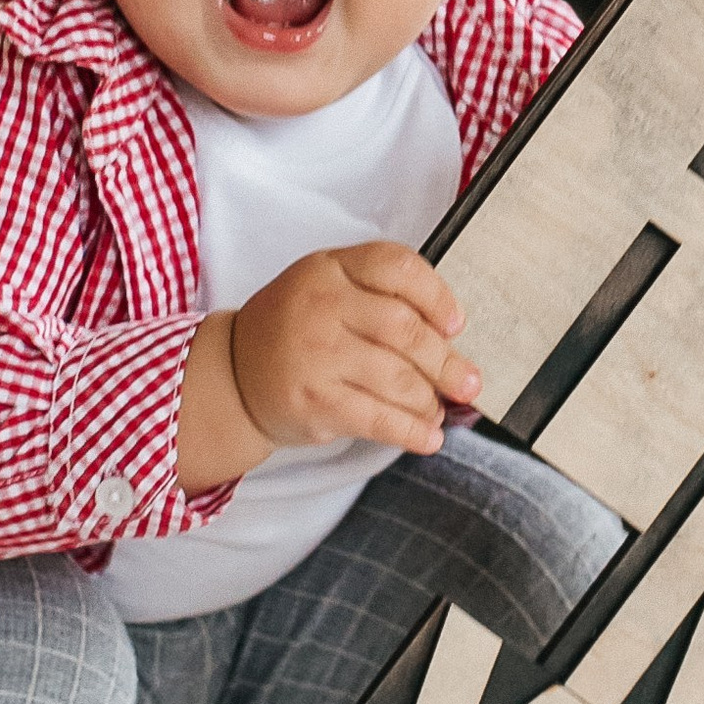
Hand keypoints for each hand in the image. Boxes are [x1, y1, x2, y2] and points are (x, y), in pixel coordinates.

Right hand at [229, 241, 481, 458]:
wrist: (234, 374)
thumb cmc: (296, 327)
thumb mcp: (327, 286)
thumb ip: (380, 295)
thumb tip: (451, 336)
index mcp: (331, 267)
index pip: (397, 267)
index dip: (436, 296)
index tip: (457, 323)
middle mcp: (323, 305)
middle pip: (404, 329)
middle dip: (446, 361)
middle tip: (469, 381)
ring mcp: (317, 354)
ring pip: (397, 378)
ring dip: (430, 400)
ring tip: (440, 409)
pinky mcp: (316, 401)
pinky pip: (378, 419)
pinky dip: (412, 431)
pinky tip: (428, 436)